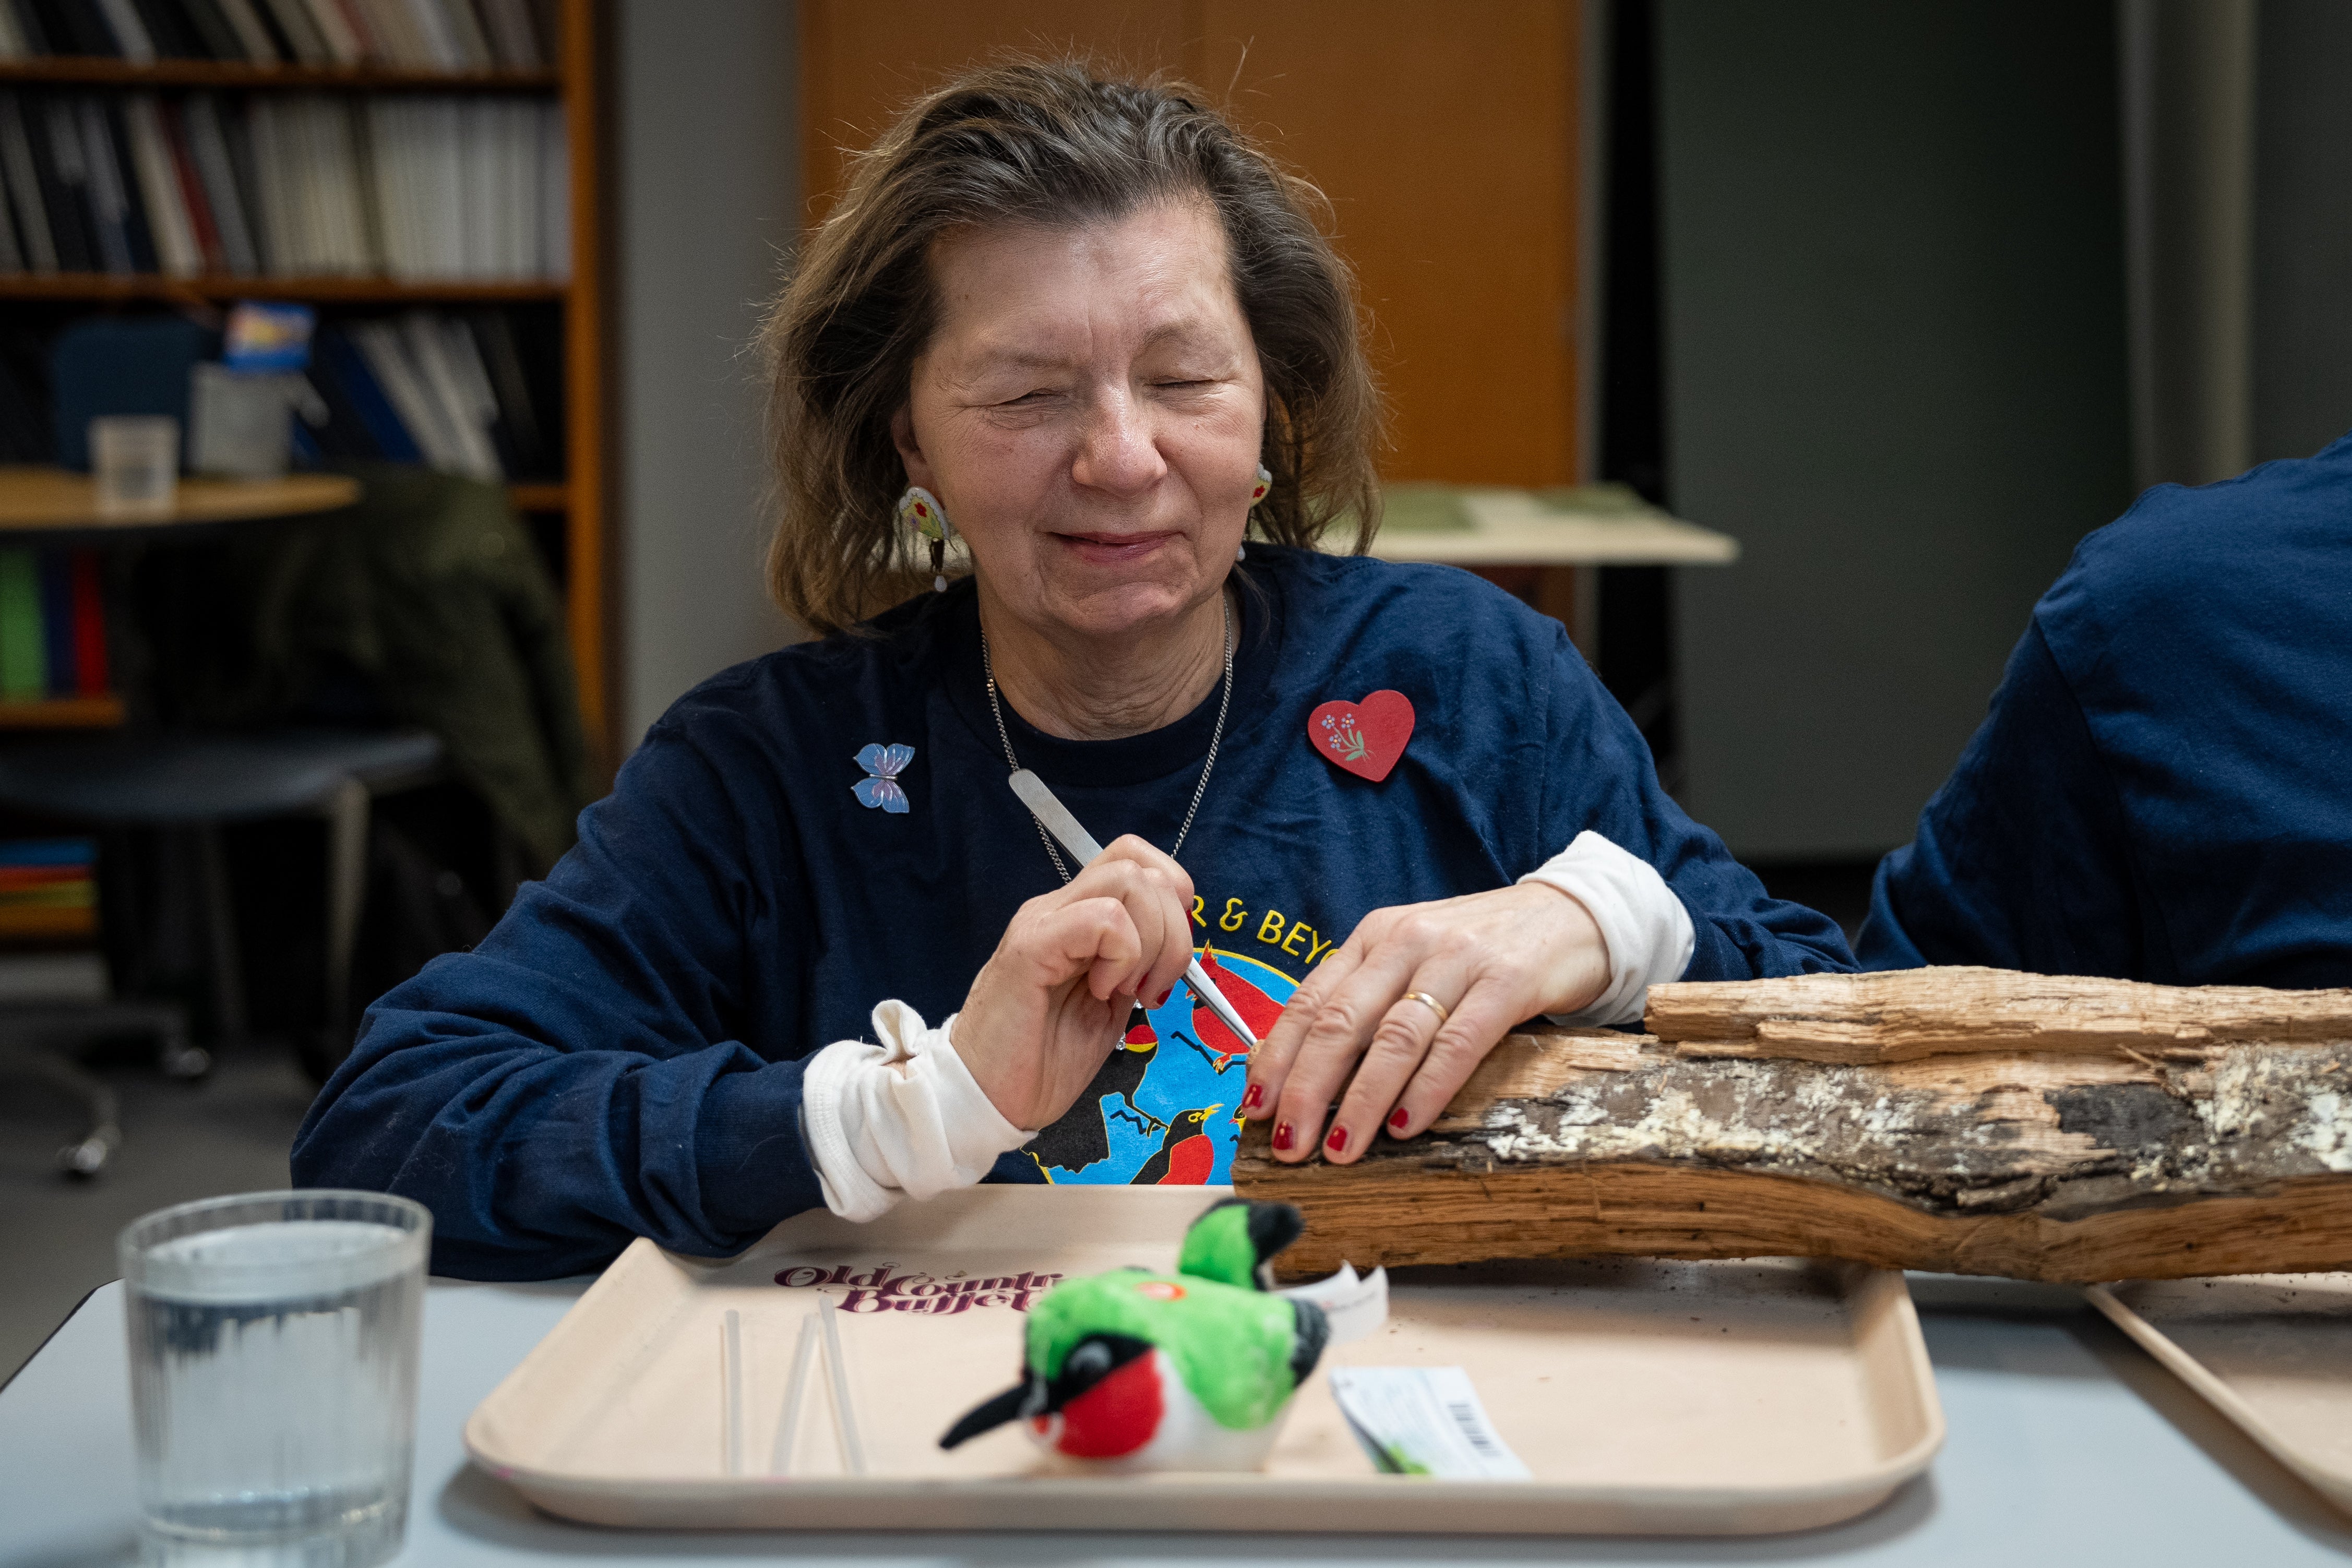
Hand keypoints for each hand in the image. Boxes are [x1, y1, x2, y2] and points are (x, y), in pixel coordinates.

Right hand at [951, 835, 1198, 1129]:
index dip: (1173, 901)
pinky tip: (1102, 993)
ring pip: (1128, 879)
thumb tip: (1176, 947)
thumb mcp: (1109, 1009)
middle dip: (1173, 929)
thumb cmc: (1041, 1062)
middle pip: (1139, 864)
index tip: (1169, 963)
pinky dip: (1122, 957)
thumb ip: (1137, 969)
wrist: (986, 1099)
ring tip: (1126, 991)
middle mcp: (1058, 908)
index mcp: (1078, 920)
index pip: (1137, 862)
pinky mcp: (1031, 945)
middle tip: (1154, 987)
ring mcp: (1043, 922)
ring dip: (1150, 942)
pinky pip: (1103, 918)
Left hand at [1240, 882, 1609, 1162]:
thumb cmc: (1482, 951)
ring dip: (1360, 1101)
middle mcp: (1406, 941)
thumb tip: (1311, 1074)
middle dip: (1305, 1089)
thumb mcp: (1414, 962)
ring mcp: (1456, 959)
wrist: (1571, 917)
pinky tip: (1404, 1126)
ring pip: (1392, 1036)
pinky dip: (1425, 1089)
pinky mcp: (1506, 982)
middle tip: (1286, 1143)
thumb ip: (1368, 1003)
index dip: (1277, 1057)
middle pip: (1340, 1022)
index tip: (1254, 1107)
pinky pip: (1456, 1043)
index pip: (1309, 1001)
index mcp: (1374, 937)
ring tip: (1339, 1149)